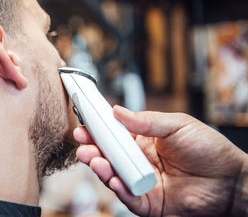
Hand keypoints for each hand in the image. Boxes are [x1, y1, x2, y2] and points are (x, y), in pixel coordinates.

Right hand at [73, 106, 247, 216]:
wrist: (232, 180)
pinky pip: (129, 198)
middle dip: (93, 150)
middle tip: (83, 143)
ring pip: (115, 176)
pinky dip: (119, 190)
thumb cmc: (209, 148)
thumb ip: (146, 120)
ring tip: (94, 160)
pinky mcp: (150, 203)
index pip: (115, 135)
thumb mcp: (177, 125)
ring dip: (101, 168)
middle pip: (109, 156)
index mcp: (144, 141)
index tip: (85, 124)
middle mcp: (140, 161)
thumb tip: (117, 111)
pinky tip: (114, 180)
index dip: (99, 130)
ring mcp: (143, 182)